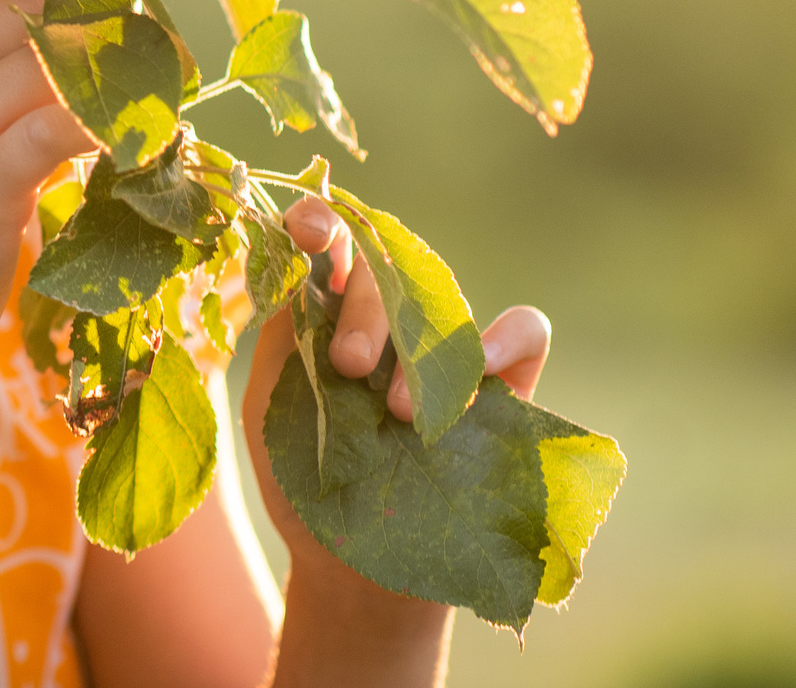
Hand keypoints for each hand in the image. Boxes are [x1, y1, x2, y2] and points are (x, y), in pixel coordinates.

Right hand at [0, 0, 93, 381]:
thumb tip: (53, 25)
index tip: (46, 2)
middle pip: (23, 10)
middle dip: (87, 29)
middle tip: (129, 60)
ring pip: (54, 60)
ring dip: (111, 78)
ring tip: (137, 102)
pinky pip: (70, 121)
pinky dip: (111, 124)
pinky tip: (126, 144)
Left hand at [240, 199, 552, 606]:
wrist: (352, 572)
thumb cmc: (302, 482)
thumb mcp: (270, 406)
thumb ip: (282, 338)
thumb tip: (299, 270)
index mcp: (326, 315)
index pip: (329, 247)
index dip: (320, 223)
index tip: (311, 229)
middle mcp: (389, 322)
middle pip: (384, 270)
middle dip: (363, 309)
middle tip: (347, 364)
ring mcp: (445, 352)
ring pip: (444, 300)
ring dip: (420, 342)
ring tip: (396, 409)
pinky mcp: (502, 388)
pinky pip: (524, 332)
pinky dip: (503, 338)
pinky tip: (475, 375)